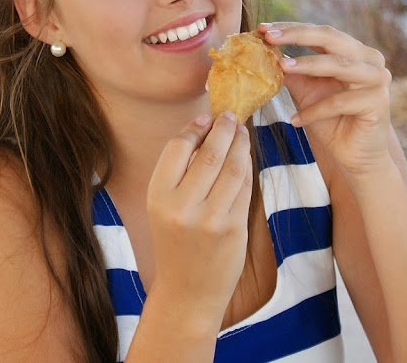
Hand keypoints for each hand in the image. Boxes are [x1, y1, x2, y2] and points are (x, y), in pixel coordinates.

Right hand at [145, 112, 252, 326]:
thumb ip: (180, 174)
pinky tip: (246, 157)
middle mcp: (182, 207)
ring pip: (233, 167)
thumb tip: (204, 131)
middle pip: (209, 153)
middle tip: (230, 116)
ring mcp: (211, 219)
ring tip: (242, 132)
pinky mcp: (234, 228)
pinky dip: (247, 167)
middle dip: (223, 128)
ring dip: (240, 144)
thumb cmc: (175, 243)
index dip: (194, 128)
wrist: (188, 291)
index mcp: (158, 197)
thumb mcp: (163, 208)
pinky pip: (245, 188)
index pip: (178, 148)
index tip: (206, 118)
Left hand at [259, 22, 392, 177]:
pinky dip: (315, 110)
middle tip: (269, 37)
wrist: (352, 157)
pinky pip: (340, 102)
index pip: (321, 33)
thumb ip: (292, 71)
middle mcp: (370, 59)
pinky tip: (295, 120)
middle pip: (331, 38)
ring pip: (338, 65)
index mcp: (354, 51)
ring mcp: (377, 78)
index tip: (263, 28)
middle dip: (297, 36)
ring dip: (306, 65)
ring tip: (281, 68)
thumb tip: (263, 51)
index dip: (292, 28)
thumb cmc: (329, 121)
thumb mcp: (306, 91)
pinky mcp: (378, 102)